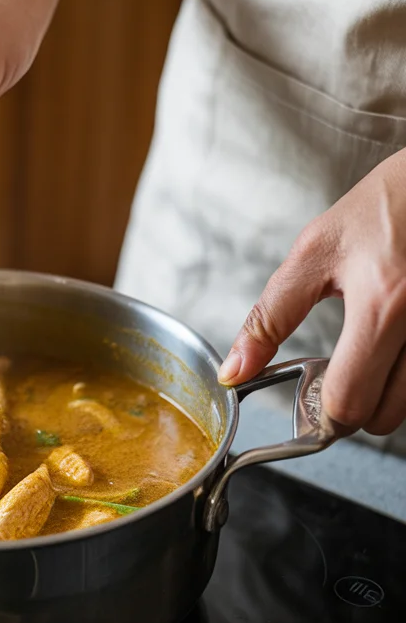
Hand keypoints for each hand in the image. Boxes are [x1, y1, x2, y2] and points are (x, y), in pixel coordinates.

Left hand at [219, 148, 405, 434]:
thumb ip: (271, 317)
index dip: (322, 412)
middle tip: (344, 377)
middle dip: (356, 408)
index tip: (313, 400)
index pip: (348, 401)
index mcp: (384, 303)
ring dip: (387, 395)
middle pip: (384, 417)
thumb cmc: (387, 204)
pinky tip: (397, 347)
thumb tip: (234, 372)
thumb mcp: (316, 252)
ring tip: (374, 355)